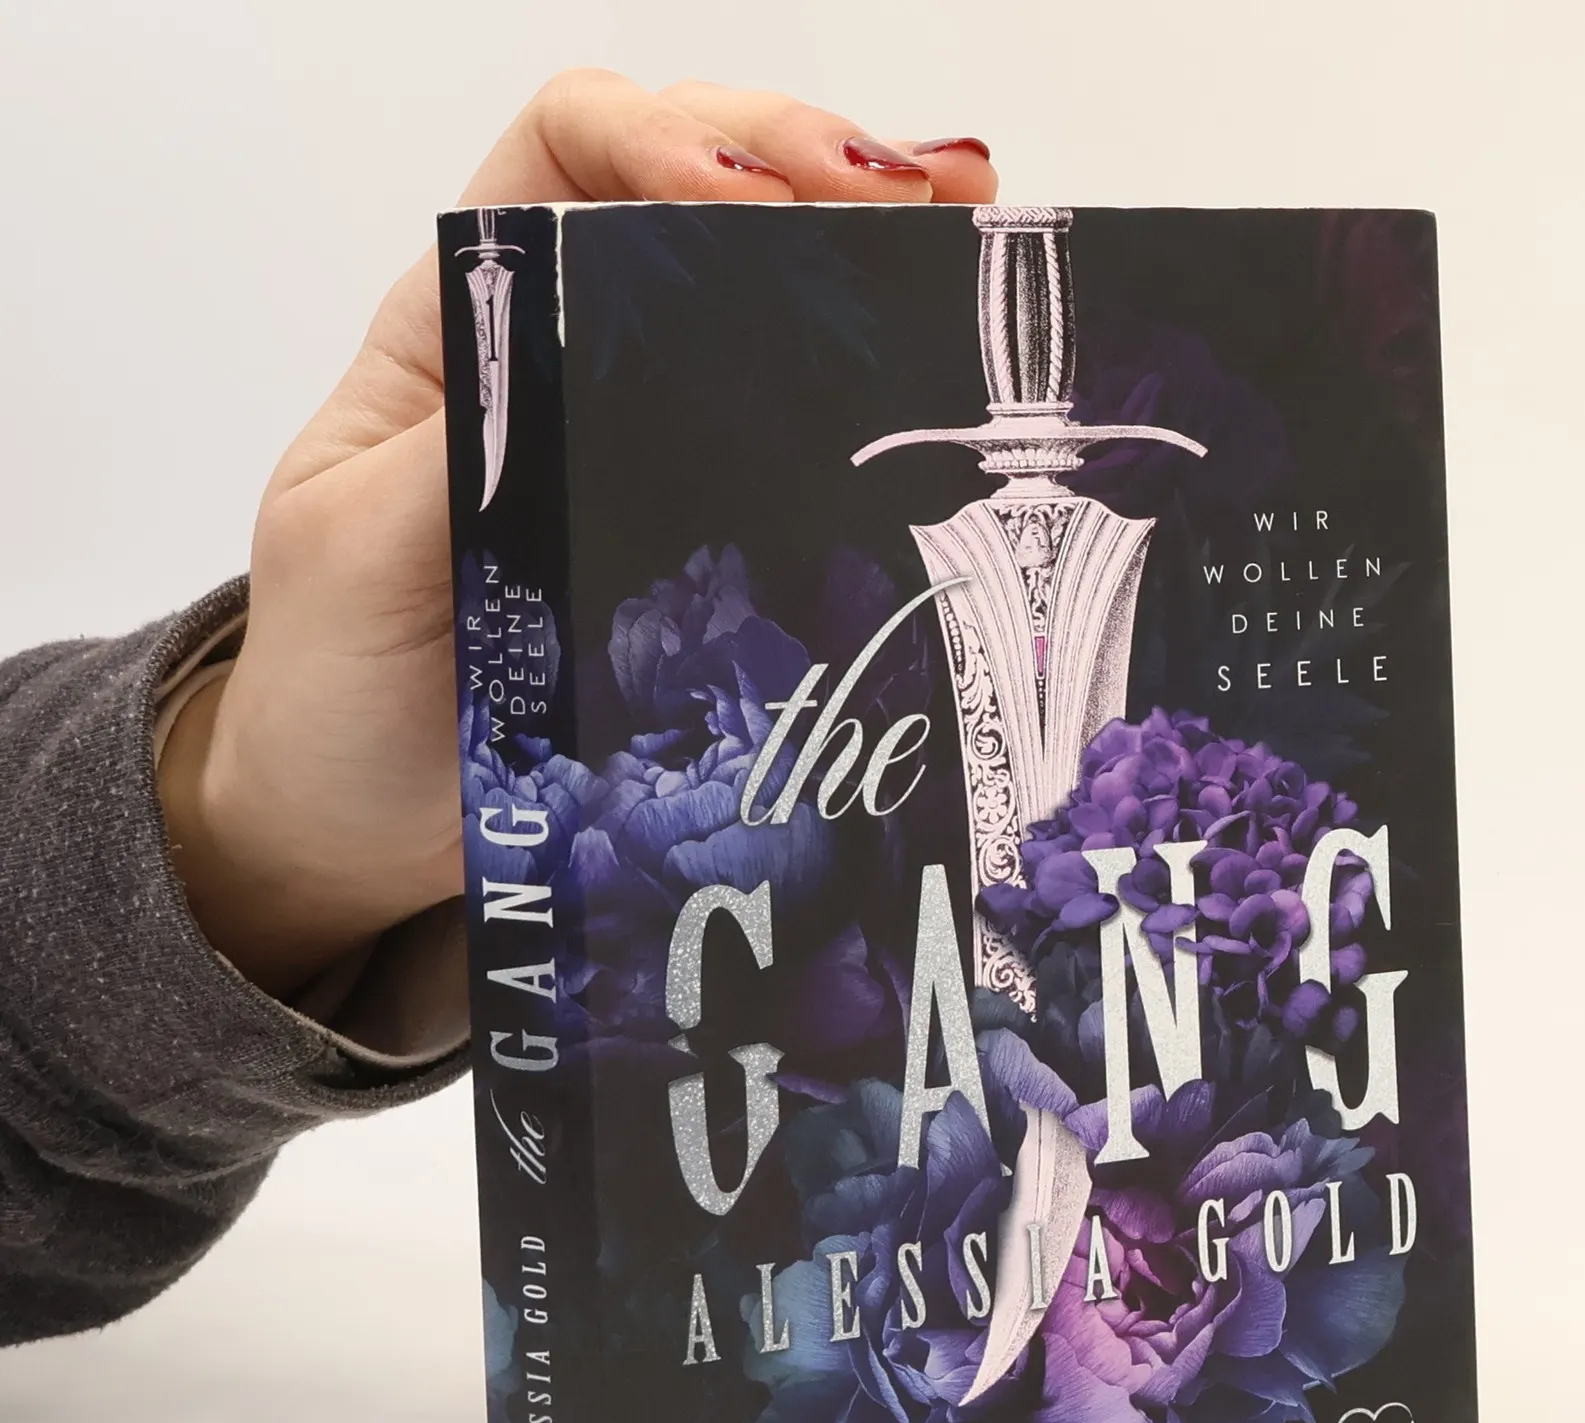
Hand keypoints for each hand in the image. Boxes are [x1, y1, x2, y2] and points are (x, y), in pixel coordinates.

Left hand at [160, 72, 995, 997]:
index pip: (567, 154)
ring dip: (865, 235)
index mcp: (463, 326)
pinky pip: (805, 428)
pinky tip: (946, 343)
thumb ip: (475, 432)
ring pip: (766, 289)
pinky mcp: (716, 536)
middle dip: (800, 158)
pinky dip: (884, 369)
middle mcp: (568, 357)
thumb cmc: (335, 688)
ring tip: (960, 224)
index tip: (742, 204)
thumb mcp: (361, 543)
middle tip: (904, 198)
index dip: (661, 138)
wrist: (364, 834)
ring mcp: (650, 445)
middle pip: (695, 187)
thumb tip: (603, 334)